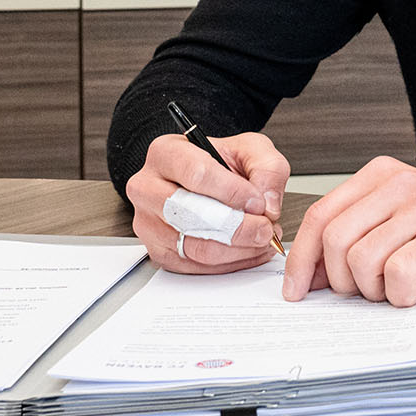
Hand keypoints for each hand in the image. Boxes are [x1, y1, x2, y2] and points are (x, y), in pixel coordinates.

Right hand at [126, 130, 289, 273]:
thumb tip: (267, 204)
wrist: (201, 179)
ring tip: (261, 239)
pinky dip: (231, 263)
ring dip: (238, 249)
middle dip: (238, 227)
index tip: (258, 202)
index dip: (233, 192)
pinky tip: (249, 251)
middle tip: (265, 228)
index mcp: (166, 153)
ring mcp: (149, 223)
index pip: (197, 174)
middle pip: (191, 216)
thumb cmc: (218, 162)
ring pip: (196, 247)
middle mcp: (148, 188)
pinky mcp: (160, 252)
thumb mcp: (249, 149)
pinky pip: (197, 267)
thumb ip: (266, 168)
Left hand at [281, 156, 415, 306]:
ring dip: (376, 290)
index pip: (320, 215)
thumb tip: (310, 273)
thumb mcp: (402, 219)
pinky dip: (404, 294)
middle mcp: (398, 183)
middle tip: (367, 293)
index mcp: (380, 175)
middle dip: (341, 281)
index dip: (302, 259)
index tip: (297, 289)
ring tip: (400, 288)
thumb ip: (359, 234)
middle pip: (335, 240)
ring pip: (363, 260)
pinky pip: (399, 274)